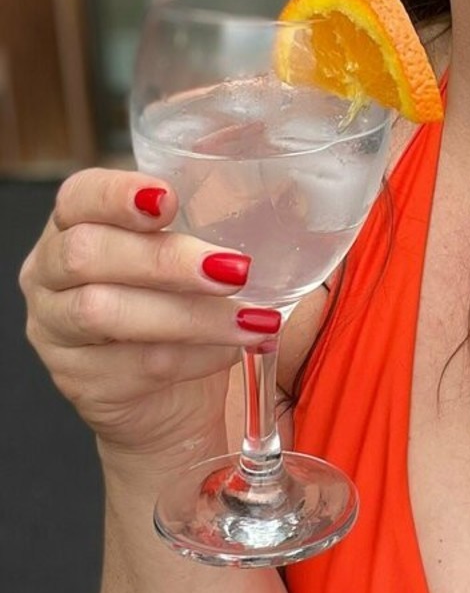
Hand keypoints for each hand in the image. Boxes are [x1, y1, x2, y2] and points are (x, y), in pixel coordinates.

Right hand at [19, 168, 280, 469]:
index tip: (169, 199)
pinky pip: (136, 364)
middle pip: (87, 254)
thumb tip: (295, 192)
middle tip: (234, 269)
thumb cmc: (186, 305)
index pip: (78, 195)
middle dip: (166, 260)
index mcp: (76, 223)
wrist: (172, 400)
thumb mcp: (196, 252)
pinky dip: (196, 356)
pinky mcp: (82, 382)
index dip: (117, 194)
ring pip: (106, 313)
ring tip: (254, 320)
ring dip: (191, 315)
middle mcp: (50, 273)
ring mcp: (57, 331)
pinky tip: (234, 351)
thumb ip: (218, 218)